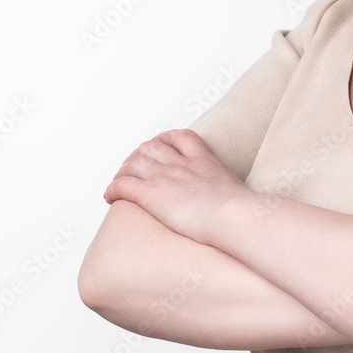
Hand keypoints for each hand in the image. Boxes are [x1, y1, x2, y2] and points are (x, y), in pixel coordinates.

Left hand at [103, 129, 247, 244]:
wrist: (234, 215)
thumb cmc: (242, 212)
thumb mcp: (241, 194)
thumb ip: (234, 195)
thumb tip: (243, 208)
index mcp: (204, 161)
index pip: (181, 137)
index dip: (167, 138)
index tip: (160, 144)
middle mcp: (182, 164)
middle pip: (151, 147)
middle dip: (139, 155)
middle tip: (133, 168)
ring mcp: (165, 177)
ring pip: (133, 162)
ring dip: (123, 171)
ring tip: (120, 182)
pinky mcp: (152, 193)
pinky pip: (122, 184)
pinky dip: (112, 188)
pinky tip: (110, 196)